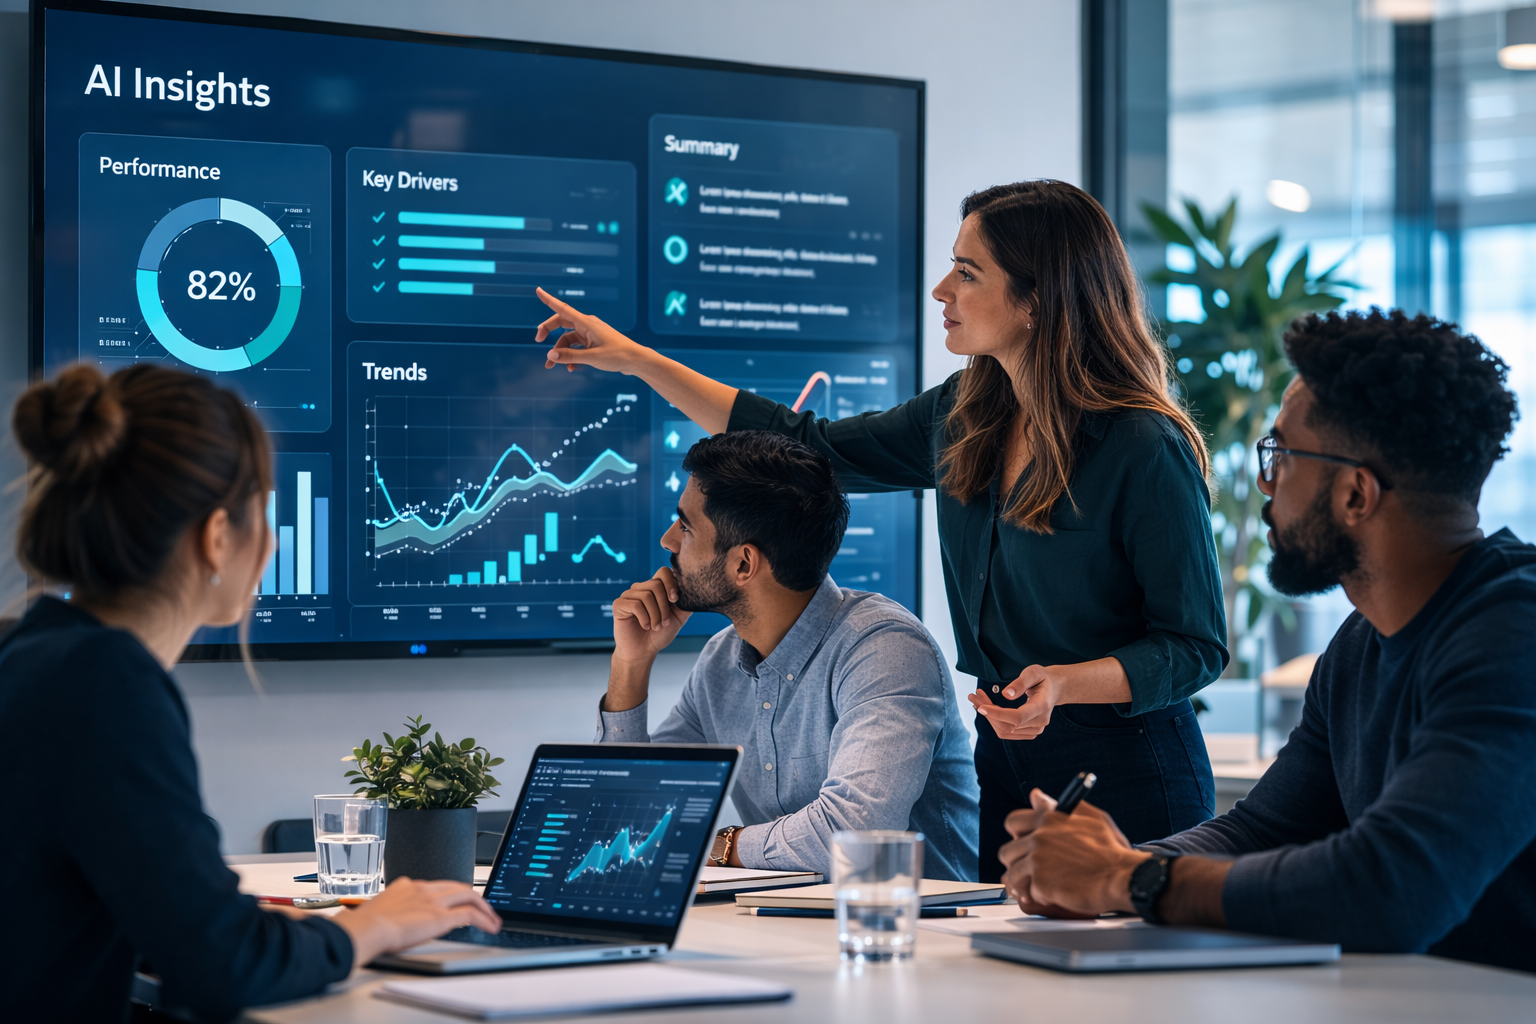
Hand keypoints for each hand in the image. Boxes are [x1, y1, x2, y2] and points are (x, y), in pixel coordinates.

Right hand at [334, 878, 500, 968]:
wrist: (365, 929)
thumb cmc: (363, 926)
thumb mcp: (379, 911)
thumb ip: (391, 912)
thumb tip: (391, 922)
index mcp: (407, 886)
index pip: (437, 886)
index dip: (451, 893)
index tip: (456, 901)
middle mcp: (423, 889)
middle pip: (457, 887)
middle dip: (473, 897)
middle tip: (482, 907)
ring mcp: (433, 901)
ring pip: (469, 896)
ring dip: (484, 907)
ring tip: (492, 919)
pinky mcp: (440, 916)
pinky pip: (470, 914)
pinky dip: (484, 919)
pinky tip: (490, 927)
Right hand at [535, 288, 651, 374]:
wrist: (636, 361)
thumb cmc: (618, 356)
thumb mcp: (592, 358)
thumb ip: (570, 356)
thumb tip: (550, 355)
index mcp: (587, 323)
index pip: (563, 309)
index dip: (549, 300)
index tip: (538, 290)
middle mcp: (587, 325)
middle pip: (561, 323)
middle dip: (548, 331)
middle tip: (537, 340)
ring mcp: (590, 334)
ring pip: (567, 339)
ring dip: (559, 352)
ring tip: (552, 366)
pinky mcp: (593, 342)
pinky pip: (576, 347)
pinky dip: (571, 356)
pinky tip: (572, 368)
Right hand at [611, 566, 689, 662]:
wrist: (643, 651)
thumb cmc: (659, 634)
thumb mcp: (678, 618)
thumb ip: (686, 603)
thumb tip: (694, 590)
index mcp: (655, 588)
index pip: (663, 571)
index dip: (671, 583)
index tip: (675, 600)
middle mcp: (641, 588)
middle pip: (656, 584)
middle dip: (664, 606)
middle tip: (664, 622)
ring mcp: (629, 595)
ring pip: (646, 595)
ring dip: (655, 615)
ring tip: (655, 626)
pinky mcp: (619, 604)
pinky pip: (635, 604)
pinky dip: (644, 618)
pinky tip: (645, 625)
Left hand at [966, 664, 1065, 739]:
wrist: (1054, 688)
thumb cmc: (1042, 678)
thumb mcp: (1033, 672)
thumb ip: (1020, 683)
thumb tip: (1006, 695)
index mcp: (1042, 706)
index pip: (1018, 717)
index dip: (998, 714)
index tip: (981, 707)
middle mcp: (1040, 722)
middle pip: (1008, 725)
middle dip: (988, 712)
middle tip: (974, 696)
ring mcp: (1035, 729)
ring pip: (1005, 730)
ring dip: (988, 717)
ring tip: (977, 700)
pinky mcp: (1029, 732)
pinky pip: (1007, 732)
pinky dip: (994, 722)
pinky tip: (986, 708)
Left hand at [997, 788, 1142, 916]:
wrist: (1123, 876)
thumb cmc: (1111, 850)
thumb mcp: (1090, 817)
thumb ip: (1059, 807)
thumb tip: (1036, 795)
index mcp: (1049, 818)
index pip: (1014, 822)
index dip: (1017, 835)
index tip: (1024, 843)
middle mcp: (1040, 836)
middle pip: (1008, 851)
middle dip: (1017, 862)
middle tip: (1031, 870)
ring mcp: (1038, 859)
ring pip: (1012, 873)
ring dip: (1024, 882)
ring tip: (1039, 887)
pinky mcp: (1041, 881)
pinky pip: (1028, 891)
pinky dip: (1038, 896)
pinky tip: (1051, 895)